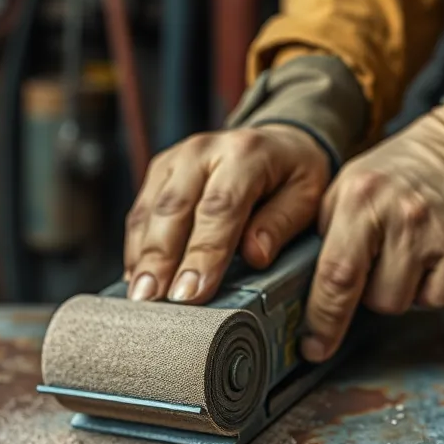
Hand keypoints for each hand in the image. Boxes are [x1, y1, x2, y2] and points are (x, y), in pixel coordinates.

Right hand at [124, 125, 330, 302]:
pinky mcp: (159, 172)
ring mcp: (175, 159)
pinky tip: (136, 278)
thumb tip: (255, 255)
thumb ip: (281, 224)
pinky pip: (140, 212)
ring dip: (141, 257)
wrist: (276, 142)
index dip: (203, 253)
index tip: (191, 293)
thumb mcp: (307, 196)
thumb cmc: (292, 175)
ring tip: (139, 297)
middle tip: (151, 300)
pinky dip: (136, 248)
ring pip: (150, 211)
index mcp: (245, 154)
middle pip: (174, 209)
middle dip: (160, 260)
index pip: (219, 209)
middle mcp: (203, 150)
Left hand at [301, 105, 443, 361]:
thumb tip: (307, 280)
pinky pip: (439, 299)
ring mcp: (437, 235)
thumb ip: (329, 225)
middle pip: (372, 298)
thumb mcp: (353, 181)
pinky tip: (431, 260)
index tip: (313, 346)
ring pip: (402, 303)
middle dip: (358, 305)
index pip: (334, 274)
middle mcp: (399, 216)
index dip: (321, 319)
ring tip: (404, 255)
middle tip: (362, 287)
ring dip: (397, 290)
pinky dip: (431, 290)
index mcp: (360, 197)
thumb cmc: (405, 168)